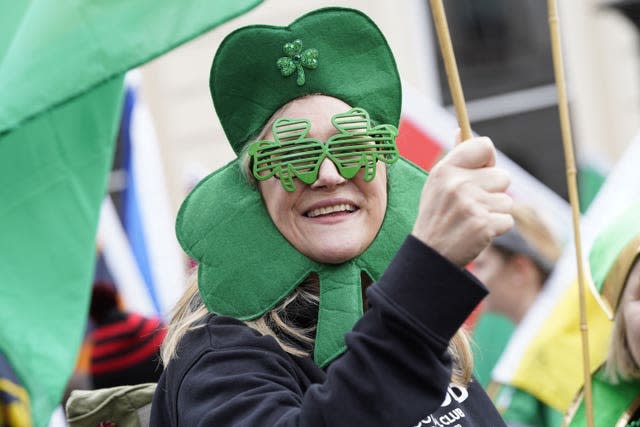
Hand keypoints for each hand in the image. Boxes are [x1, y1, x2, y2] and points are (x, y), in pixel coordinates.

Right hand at [411, 133, 512, 266]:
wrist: (430, 255)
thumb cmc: (436, 216)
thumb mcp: (437, 184)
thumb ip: (454, 158)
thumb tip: (461, 130)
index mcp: (445, 169)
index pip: (484, 146)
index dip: (488, 161)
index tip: (481, 175)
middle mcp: (458, 184)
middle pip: (503, 176)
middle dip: (494, 192)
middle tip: (472, 206)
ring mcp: (471, 204)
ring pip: (508, 200)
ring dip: (495, 213)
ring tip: (472, 221)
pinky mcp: (484, 224)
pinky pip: (508, 220)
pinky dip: (496, 229)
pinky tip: (477, 233)